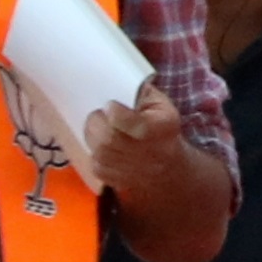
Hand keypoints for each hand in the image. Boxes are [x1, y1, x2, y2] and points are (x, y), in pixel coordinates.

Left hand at [73, 79, 193, 200]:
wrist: (169, 166)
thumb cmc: (162, 128)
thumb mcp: (162, 106)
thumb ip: (143, 93)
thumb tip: (121, 79)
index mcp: (161, 128)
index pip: (129, 122)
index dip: (114, 111)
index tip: (111, 104)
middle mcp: (150, 152)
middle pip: (109, 139)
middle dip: (96, 123)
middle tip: (98, 115)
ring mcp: (134, 170)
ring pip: (99, 154)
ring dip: (92, 137)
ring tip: (99, 129)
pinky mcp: (118, 181)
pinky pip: (96, 166)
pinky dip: (95, 154)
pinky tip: (104, 147)